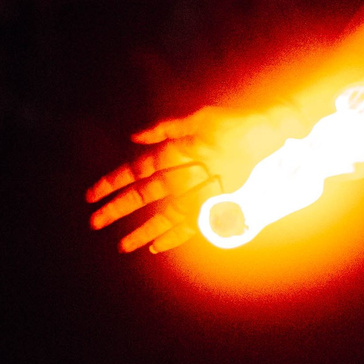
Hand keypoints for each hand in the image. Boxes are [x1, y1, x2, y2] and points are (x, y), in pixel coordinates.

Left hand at [85, 103, 293, 253]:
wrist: (271, 135)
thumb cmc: (233, 123)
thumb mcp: (199, 117)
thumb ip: (165, 128)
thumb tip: (135, 137)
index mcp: (181, 150)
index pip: (140, 168)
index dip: (114, 181)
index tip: (92, 195)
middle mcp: (189, 173)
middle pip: (148, 194)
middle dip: (120, 208)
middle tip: (95, 222)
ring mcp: (204, 192)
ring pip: (168, 215)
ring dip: (144, 230)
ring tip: (123, 246)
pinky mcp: (220, 204)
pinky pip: (195, 225)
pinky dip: (176, 236)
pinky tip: (157, 247)